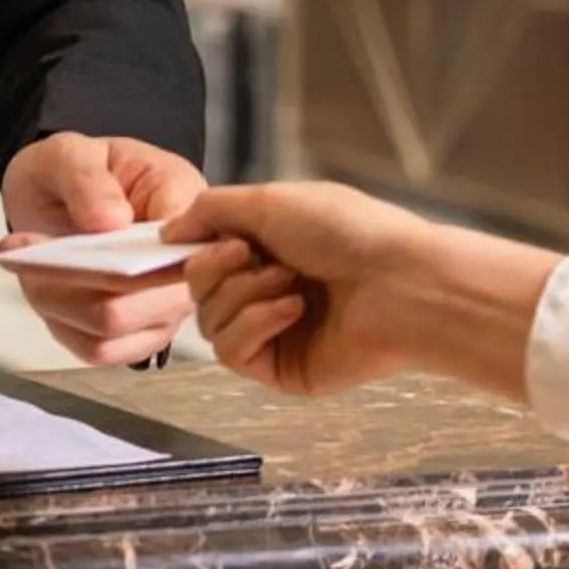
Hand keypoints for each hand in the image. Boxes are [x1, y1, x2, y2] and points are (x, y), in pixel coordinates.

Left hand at [0, 133, 206, 364]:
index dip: (143, 254)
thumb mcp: (73, 152)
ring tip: (30, 261)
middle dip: (87, 280)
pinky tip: (38, 282)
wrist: (62, 193)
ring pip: (116, 330)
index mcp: (188, 205)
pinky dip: (57, 319)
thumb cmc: (82, 170)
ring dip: (61, 300)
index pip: (187, 247)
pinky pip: (96, 349)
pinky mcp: (131, 335)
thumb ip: (89, 178)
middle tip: (40, 250)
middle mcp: (185, 265)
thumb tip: (111, 222)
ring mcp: (162, 306)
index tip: (93, 234)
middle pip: (154, 303)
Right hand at [161, 181, 449, 394]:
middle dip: (219, 267)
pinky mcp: (280, 368)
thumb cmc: (349, 233)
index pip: (203, 252)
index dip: (195, 247)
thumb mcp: (271, 200)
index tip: (194, 238)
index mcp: (267, 245)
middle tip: (253, 254)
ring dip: (243, 295)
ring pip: (208, 320)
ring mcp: (272, 330)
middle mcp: (266, 287)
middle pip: (197, 287)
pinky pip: (231, 352)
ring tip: (289, 283)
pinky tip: (292, 310)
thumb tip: (167, 230)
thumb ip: (210, 210)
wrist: (401, 284)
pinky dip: (255, 324)